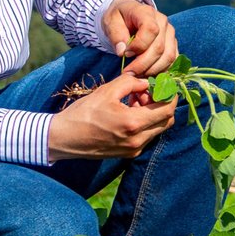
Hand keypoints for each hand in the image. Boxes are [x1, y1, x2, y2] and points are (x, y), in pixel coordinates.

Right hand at [47, 72, 178, 160]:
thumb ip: (131, 83)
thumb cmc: (83, 113)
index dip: (170, 95)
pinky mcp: (129, 153)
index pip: (167, 110)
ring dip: (152, 113)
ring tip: (134, 100)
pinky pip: (146, 136)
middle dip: (161, 104)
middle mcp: (138, 140)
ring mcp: (134, 149)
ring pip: (157, 129)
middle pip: (166, 121)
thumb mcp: (107, 91)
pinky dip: (144, 123)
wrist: (64, 138)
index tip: (164, 85)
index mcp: (133, 123)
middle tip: (146, 92)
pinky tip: (128, 112)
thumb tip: (146, 82)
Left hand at [102, 0, 178, 76]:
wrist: (127, 15)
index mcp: (147, 12)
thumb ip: (116, 35)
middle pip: (159, 47)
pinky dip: (161, 71)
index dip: (139, 46)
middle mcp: (163, 22)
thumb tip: (122, 52)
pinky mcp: (173, 44)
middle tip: (128, 73)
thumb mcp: (111, 22)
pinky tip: (146, 74)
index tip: (125, 54)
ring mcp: (170, 33)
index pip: (151, 30)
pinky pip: (172, 61)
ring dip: (152, 70)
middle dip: (143, 64)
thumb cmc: (119, 18)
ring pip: (168, 57)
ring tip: (137, 75)